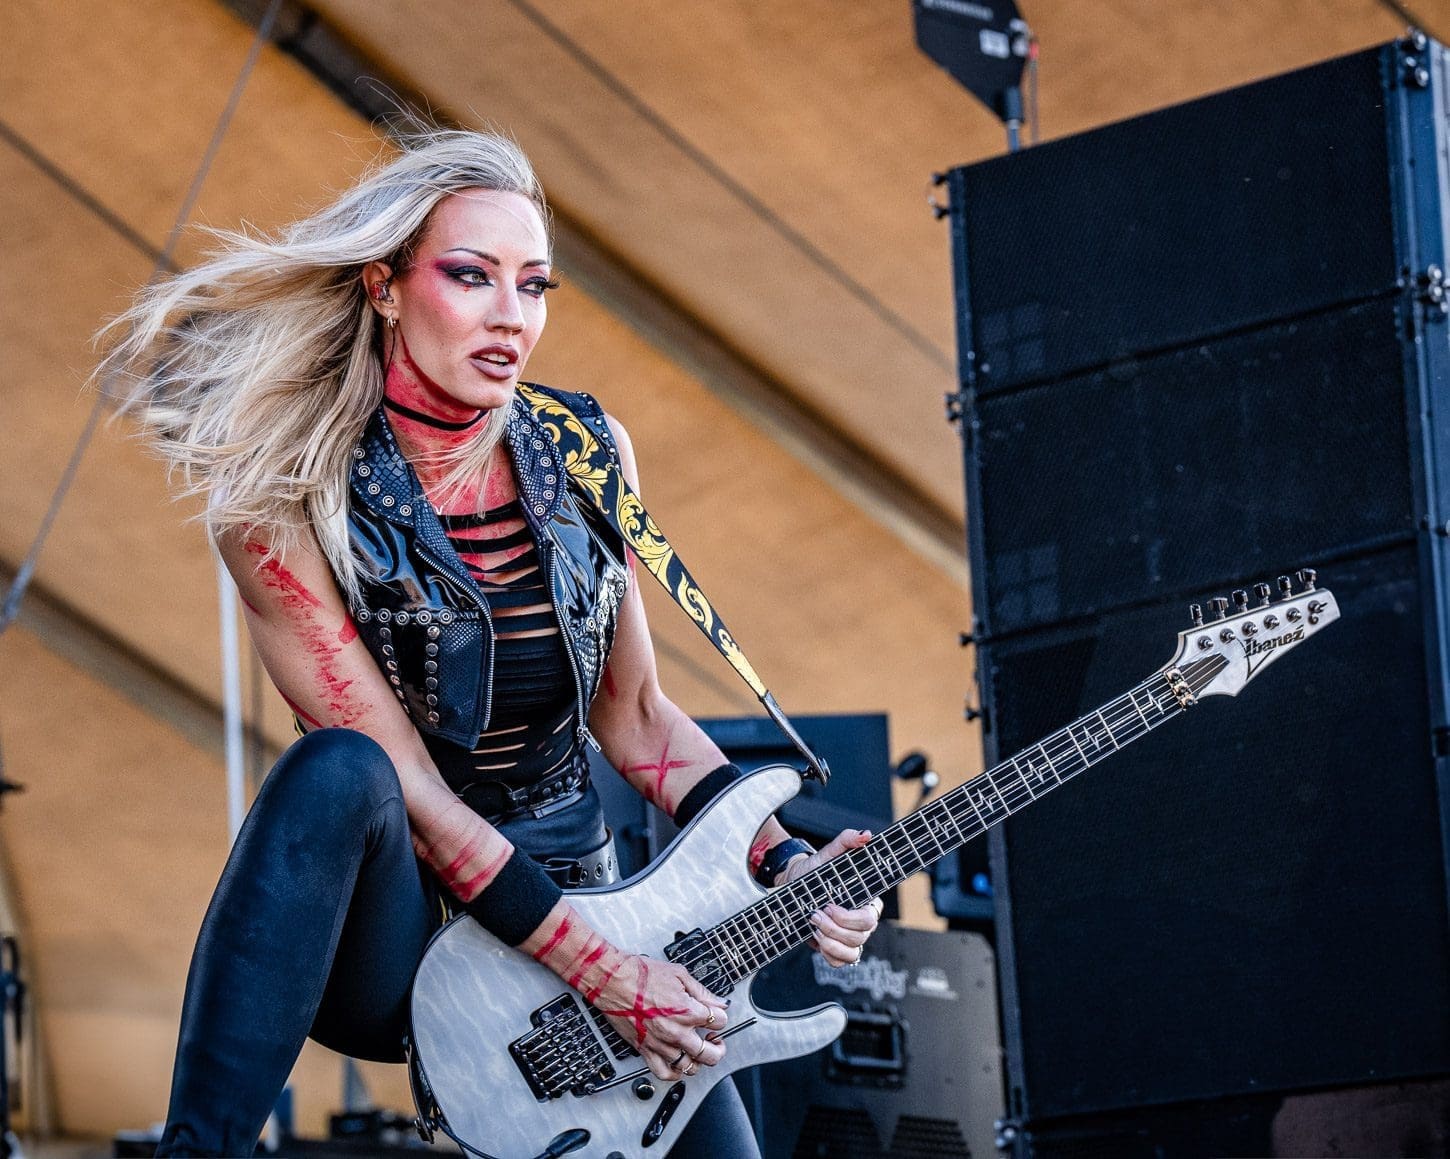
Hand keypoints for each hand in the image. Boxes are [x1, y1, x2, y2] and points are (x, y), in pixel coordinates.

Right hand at [593, 953, 728, 1079]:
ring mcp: (661, 1044)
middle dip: (719, 1046)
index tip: (717, 1014)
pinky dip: (676, 1073)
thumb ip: (702, 992)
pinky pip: (664, 1073)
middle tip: (715, 1039)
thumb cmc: (641, 975)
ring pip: (690, 1067)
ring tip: (698, 1050)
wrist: (613, 980)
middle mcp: (677, 1032)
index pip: (720, 1022)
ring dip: (699, 1060)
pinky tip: (679, 1064)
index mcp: (688, 1011)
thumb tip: (719, 1002)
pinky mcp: (645, 1050)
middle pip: (711, 1053)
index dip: (721, 1016)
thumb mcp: (679, 974)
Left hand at [780, 828, 883, 967]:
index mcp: (866, 900)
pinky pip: (841, 962)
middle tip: (815, 914)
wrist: (793, 886)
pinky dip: (828, 953)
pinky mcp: (838, 949)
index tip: (829, 905)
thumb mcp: (829, 853)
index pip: (870, 917)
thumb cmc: (815, 870)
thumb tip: (865, 835)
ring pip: (852, 952)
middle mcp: (862, 922)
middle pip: (861, 937)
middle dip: (834, 928)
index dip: (850, 917)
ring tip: (813, 925)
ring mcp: (852, 937)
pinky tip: (816, 938)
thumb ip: (847, 841)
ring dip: (829, 942)